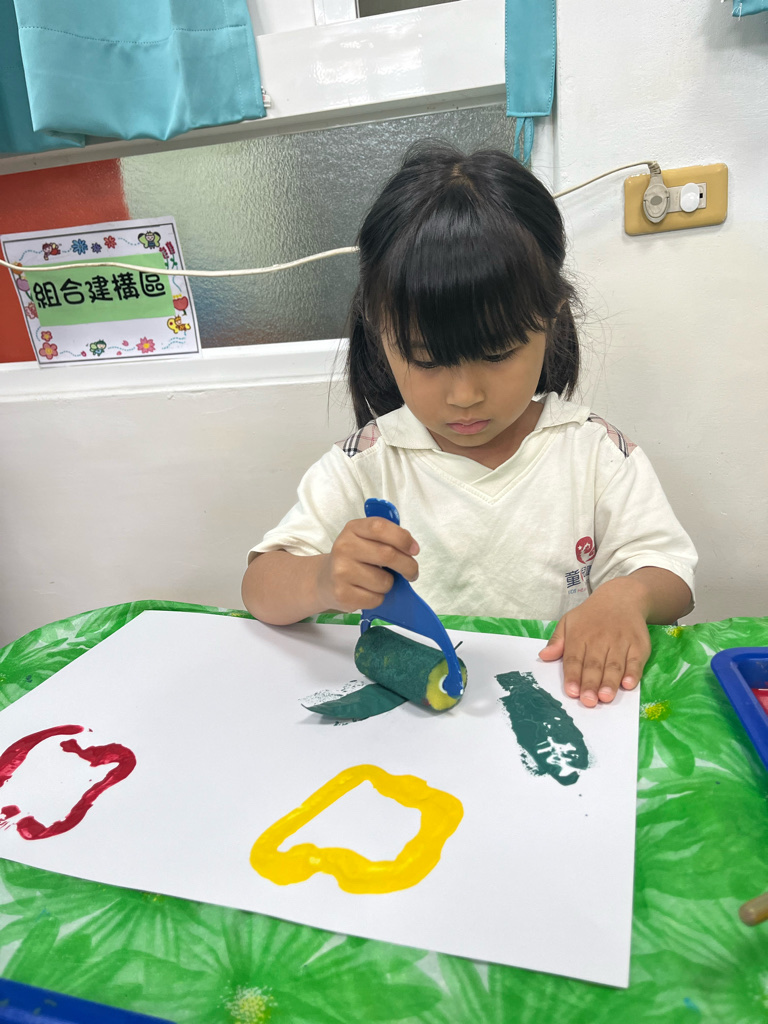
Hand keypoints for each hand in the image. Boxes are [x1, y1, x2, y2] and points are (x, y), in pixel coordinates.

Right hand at [316, 516, 419, 613]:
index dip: (402, 538)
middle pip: (388, 555)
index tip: (414, 550)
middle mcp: (344, 547)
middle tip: (411, 572)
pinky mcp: (342, 594)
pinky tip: (368, 592)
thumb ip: (386, 538)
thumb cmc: (354, 558)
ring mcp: (341, 571)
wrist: (325, 580)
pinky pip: (376, 599)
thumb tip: (412, 549)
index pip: (380, 527)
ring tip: (378, 581)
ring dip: (389, 584)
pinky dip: (379, 598)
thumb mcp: (365, 539)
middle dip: (408, 566)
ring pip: (384, 581)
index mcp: (352, 529)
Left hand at [538, 578, 651, 706]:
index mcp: (579, 636)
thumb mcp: (568, 622)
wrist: (621, 598)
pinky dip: (633, 673)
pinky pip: (635, 661)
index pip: (574, 659)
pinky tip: (628, 684)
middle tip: (588, 701)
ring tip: (605, 697)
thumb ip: (557, 641)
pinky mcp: (638, 645)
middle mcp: (600, 639)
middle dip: (591, 684)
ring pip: (614, 666)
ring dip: (610, 683)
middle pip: (594, 665)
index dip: (573, 676)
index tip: (571, 691)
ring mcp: (620, 642)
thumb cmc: (590, 616)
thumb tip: (543, 656)